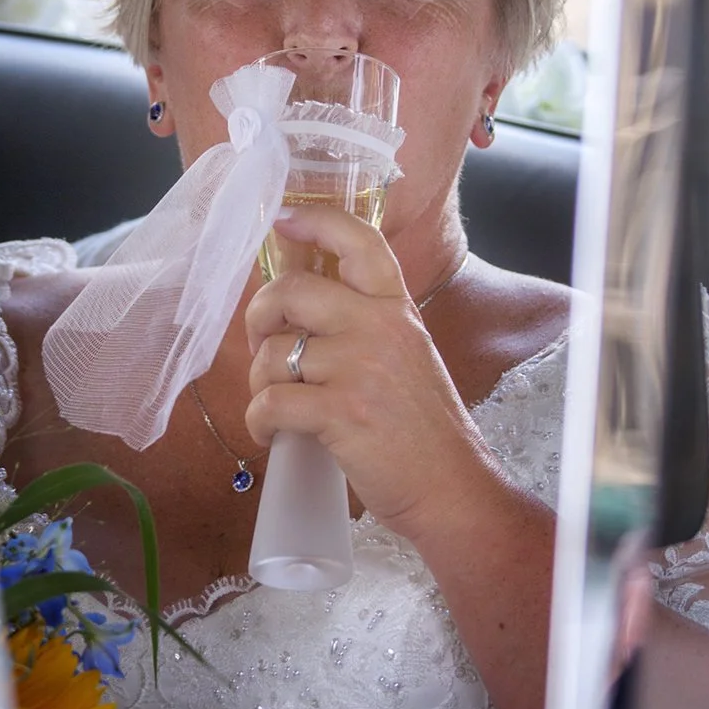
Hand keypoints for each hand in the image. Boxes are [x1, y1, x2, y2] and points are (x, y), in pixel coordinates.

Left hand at [244, 206, 487, 538]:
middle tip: (260, 346)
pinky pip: (270, 401)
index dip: (315, 221)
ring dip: (258, 382)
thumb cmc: (422, 428)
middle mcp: (379, 327)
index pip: (359, 241)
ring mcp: (360, 368)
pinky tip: (272, 434)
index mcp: (396, 308)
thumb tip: (297, 310)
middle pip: (292, 290)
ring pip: (272, 353)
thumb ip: (365, 325)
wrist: (450, 487)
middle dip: (258, 316)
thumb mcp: (406, 355)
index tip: (283, 220)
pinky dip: (259, 421)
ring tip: (275, 404)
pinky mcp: (341, 412)